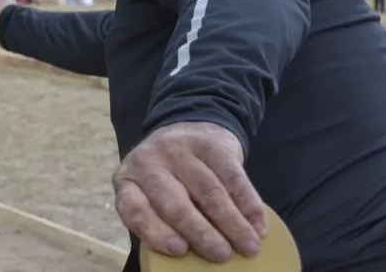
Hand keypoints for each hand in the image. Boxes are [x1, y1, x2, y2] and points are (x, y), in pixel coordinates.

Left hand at [112, 122, 266, 262]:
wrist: (187, 126)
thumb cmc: (169, 178)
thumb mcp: (151, 194)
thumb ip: (161, 219)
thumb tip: (190, 259)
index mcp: (127, 181)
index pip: (134, 209)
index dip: (155, 232)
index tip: (180, 250)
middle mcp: (148, 162)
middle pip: (176, 203)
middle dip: (202, 233)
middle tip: (223, 256)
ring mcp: (179, 149)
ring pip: (210, 191)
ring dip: (233, 224)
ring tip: (249, 247)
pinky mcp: (210, 143)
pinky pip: (233, 177)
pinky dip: (249, 205)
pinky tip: (258, 226)